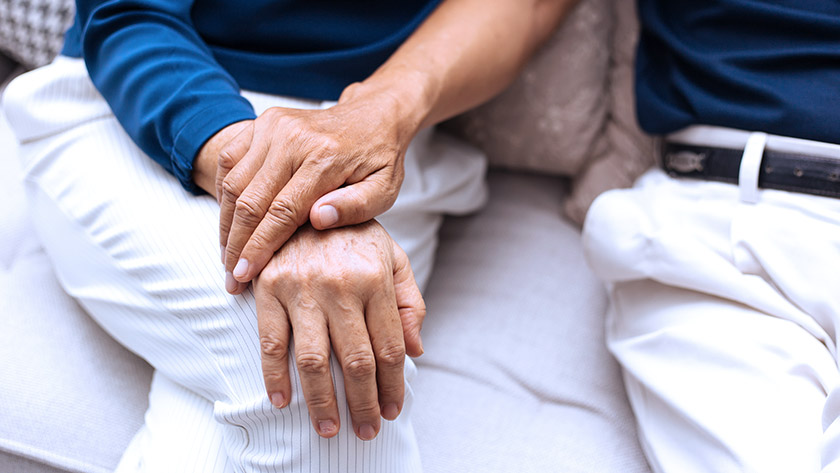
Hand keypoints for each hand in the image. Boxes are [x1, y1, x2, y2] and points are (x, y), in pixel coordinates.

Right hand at [217, 84, 423, 293]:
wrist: (372, 116)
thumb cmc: (378, 159)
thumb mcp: (383, 190)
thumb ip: (355, 207)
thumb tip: (318, 219)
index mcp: (324, 158)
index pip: (281, 211)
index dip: (259, 247)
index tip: (244, 275)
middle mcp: (293, 138)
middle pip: (250, 200)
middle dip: (235, 244)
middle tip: (231, 277)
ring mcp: (274, 127)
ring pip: (233, 183)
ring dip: (226, 224)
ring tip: (228, 255)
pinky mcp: (262, 123)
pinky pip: (229, 161)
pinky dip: (224, 194)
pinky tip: (229, 221)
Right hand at [253, 220, 424, 439]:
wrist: (302, 199)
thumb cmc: (354, 235)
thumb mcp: (393, 257)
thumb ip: (408, 301)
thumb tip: (416, 350)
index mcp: (375, 278)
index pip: (390, 347)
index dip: (393, 385)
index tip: (393, 410)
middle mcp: (340, 285)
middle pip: (357, 361)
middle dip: (364, 404)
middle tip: (367, 431)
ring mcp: (302, 287)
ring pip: (315, 361)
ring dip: (323, 403)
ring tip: (330, 429)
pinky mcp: (269, 287)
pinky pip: (271, 343)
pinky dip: (275, 378)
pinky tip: (284, 402)